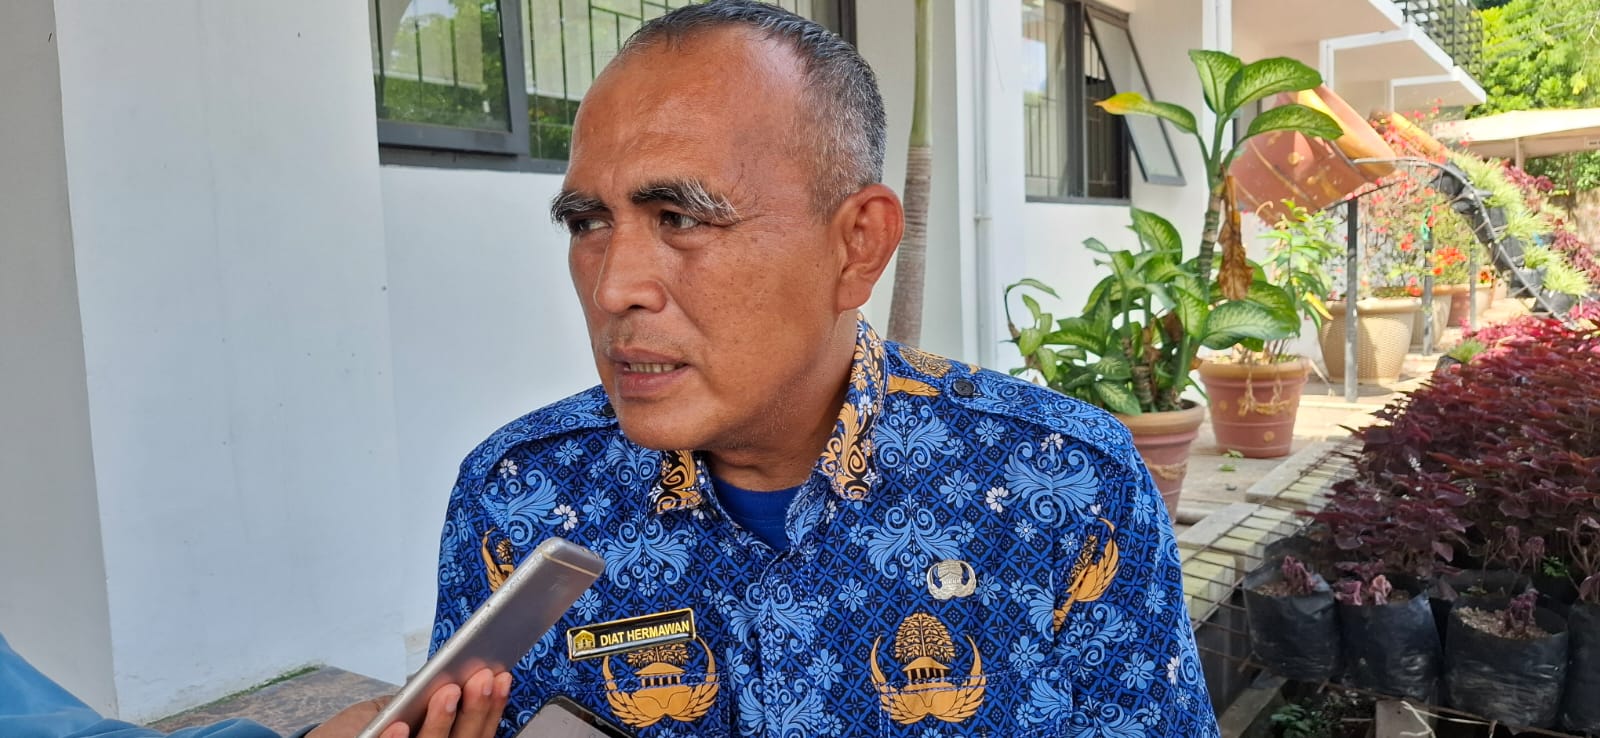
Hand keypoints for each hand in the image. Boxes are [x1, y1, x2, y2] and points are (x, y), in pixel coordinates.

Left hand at [307, 669, 512, 737]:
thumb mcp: (390, 715)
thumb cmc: (354, 734)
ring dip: (441, 724)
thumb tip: (444, 676)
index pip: (477, 733)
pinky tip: (397, 728)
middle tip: (481, 678)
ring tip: (446, 693)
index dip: (492, 708)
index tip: (500, 676)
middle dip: (476, 711)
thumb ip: (416, 704)